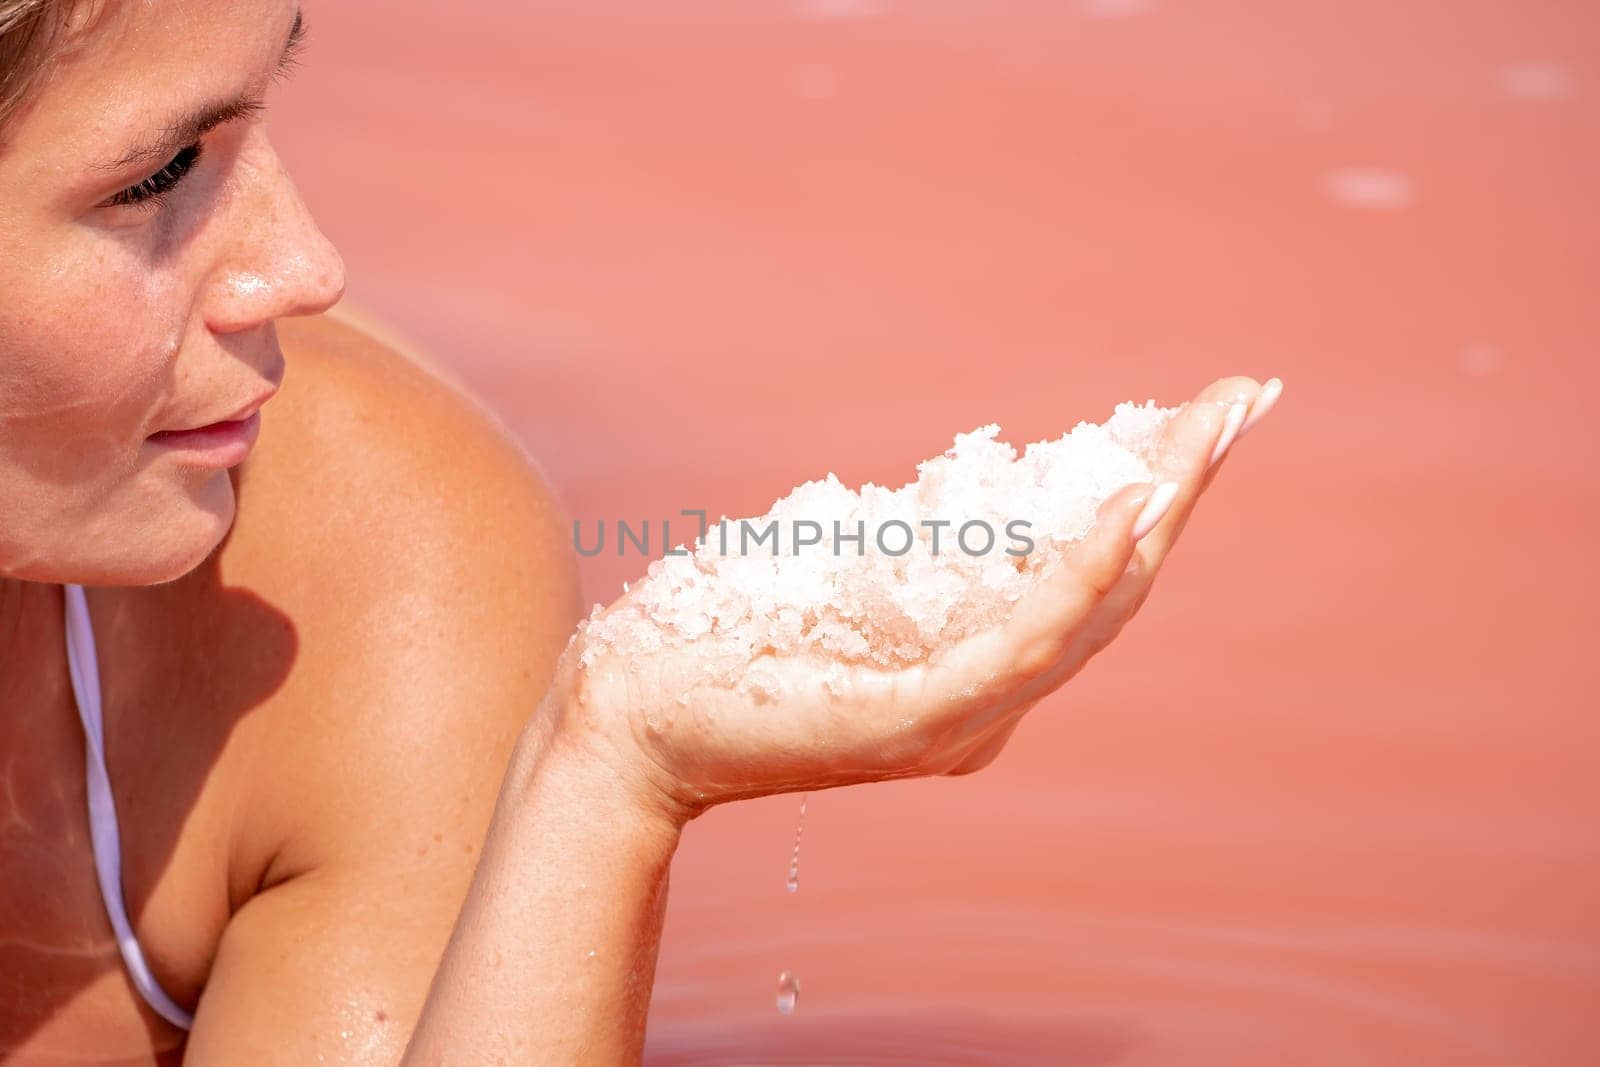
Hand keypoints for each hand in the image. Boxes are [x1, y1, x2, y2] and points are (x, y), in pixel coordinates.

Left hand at [551, 376, 1280, 823]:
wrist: (628, 722)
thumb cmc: (723, 639)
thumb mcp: (843, 583)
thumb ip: (921, 565)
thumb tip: (973, 498)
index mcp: (976, 680)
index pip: (1089, 585)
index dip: (1154, 504)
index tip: (1201, 418)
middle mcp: (986, 709)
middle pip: (1113, 595)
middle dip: (1181, 492)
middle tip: (1242, 401)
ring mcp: (955, 724)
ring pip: (1088, 617)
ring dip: (1155, 519)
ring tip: (1205, 435)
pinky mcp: (909, 725)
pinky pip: (1017, 648)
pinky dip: (1078, 581)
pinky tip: (1122, 513)